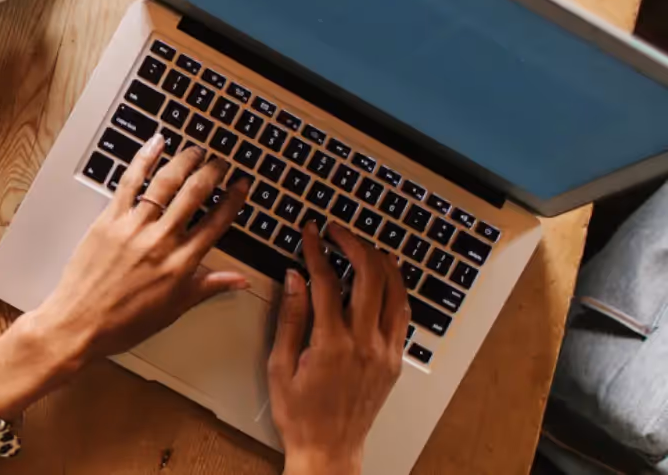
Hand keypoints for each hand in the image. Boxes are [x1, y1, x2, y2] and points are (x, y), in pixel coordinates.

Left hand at [33, 133, 251, 361]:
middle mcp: (161, 241)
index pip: (217, 223)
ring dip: (185, 160)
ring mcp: (134, 227)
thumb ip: (208, 287)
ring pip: (166, 182)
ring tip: (197, 150)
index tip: (242, 185)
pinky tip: (156, 143)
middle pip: (195, 194)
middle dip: (213, 172)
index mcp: (181, 264)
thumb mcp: (174, 309)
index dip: (233, 200)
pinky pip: (130, 182)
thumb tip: (240, 280)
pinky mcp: (109, 219)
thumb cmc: (124, 322)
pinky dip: (144, 158)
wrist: (79, 323)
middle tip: (221, 162)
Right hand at [269, 223, 409, 474]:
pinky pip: (402, 315)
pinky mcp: (394, 361)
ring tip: (365, 246)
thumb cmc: (300, 414)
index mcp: (331, 345)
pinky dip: (395, 290)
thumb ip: (290, 318)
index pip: (327, 283)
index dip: (317, 251)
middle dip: (353, 245)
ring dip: (381, 262)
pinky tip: (386, 279)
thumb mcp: (280, 365)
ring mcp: (385, 352)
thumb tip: (295, 278)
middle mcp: (364, 345)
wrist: (329, 450)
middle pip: (368, 277)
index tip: (310, 233)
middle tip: (337, 231)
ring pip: (394, 292)